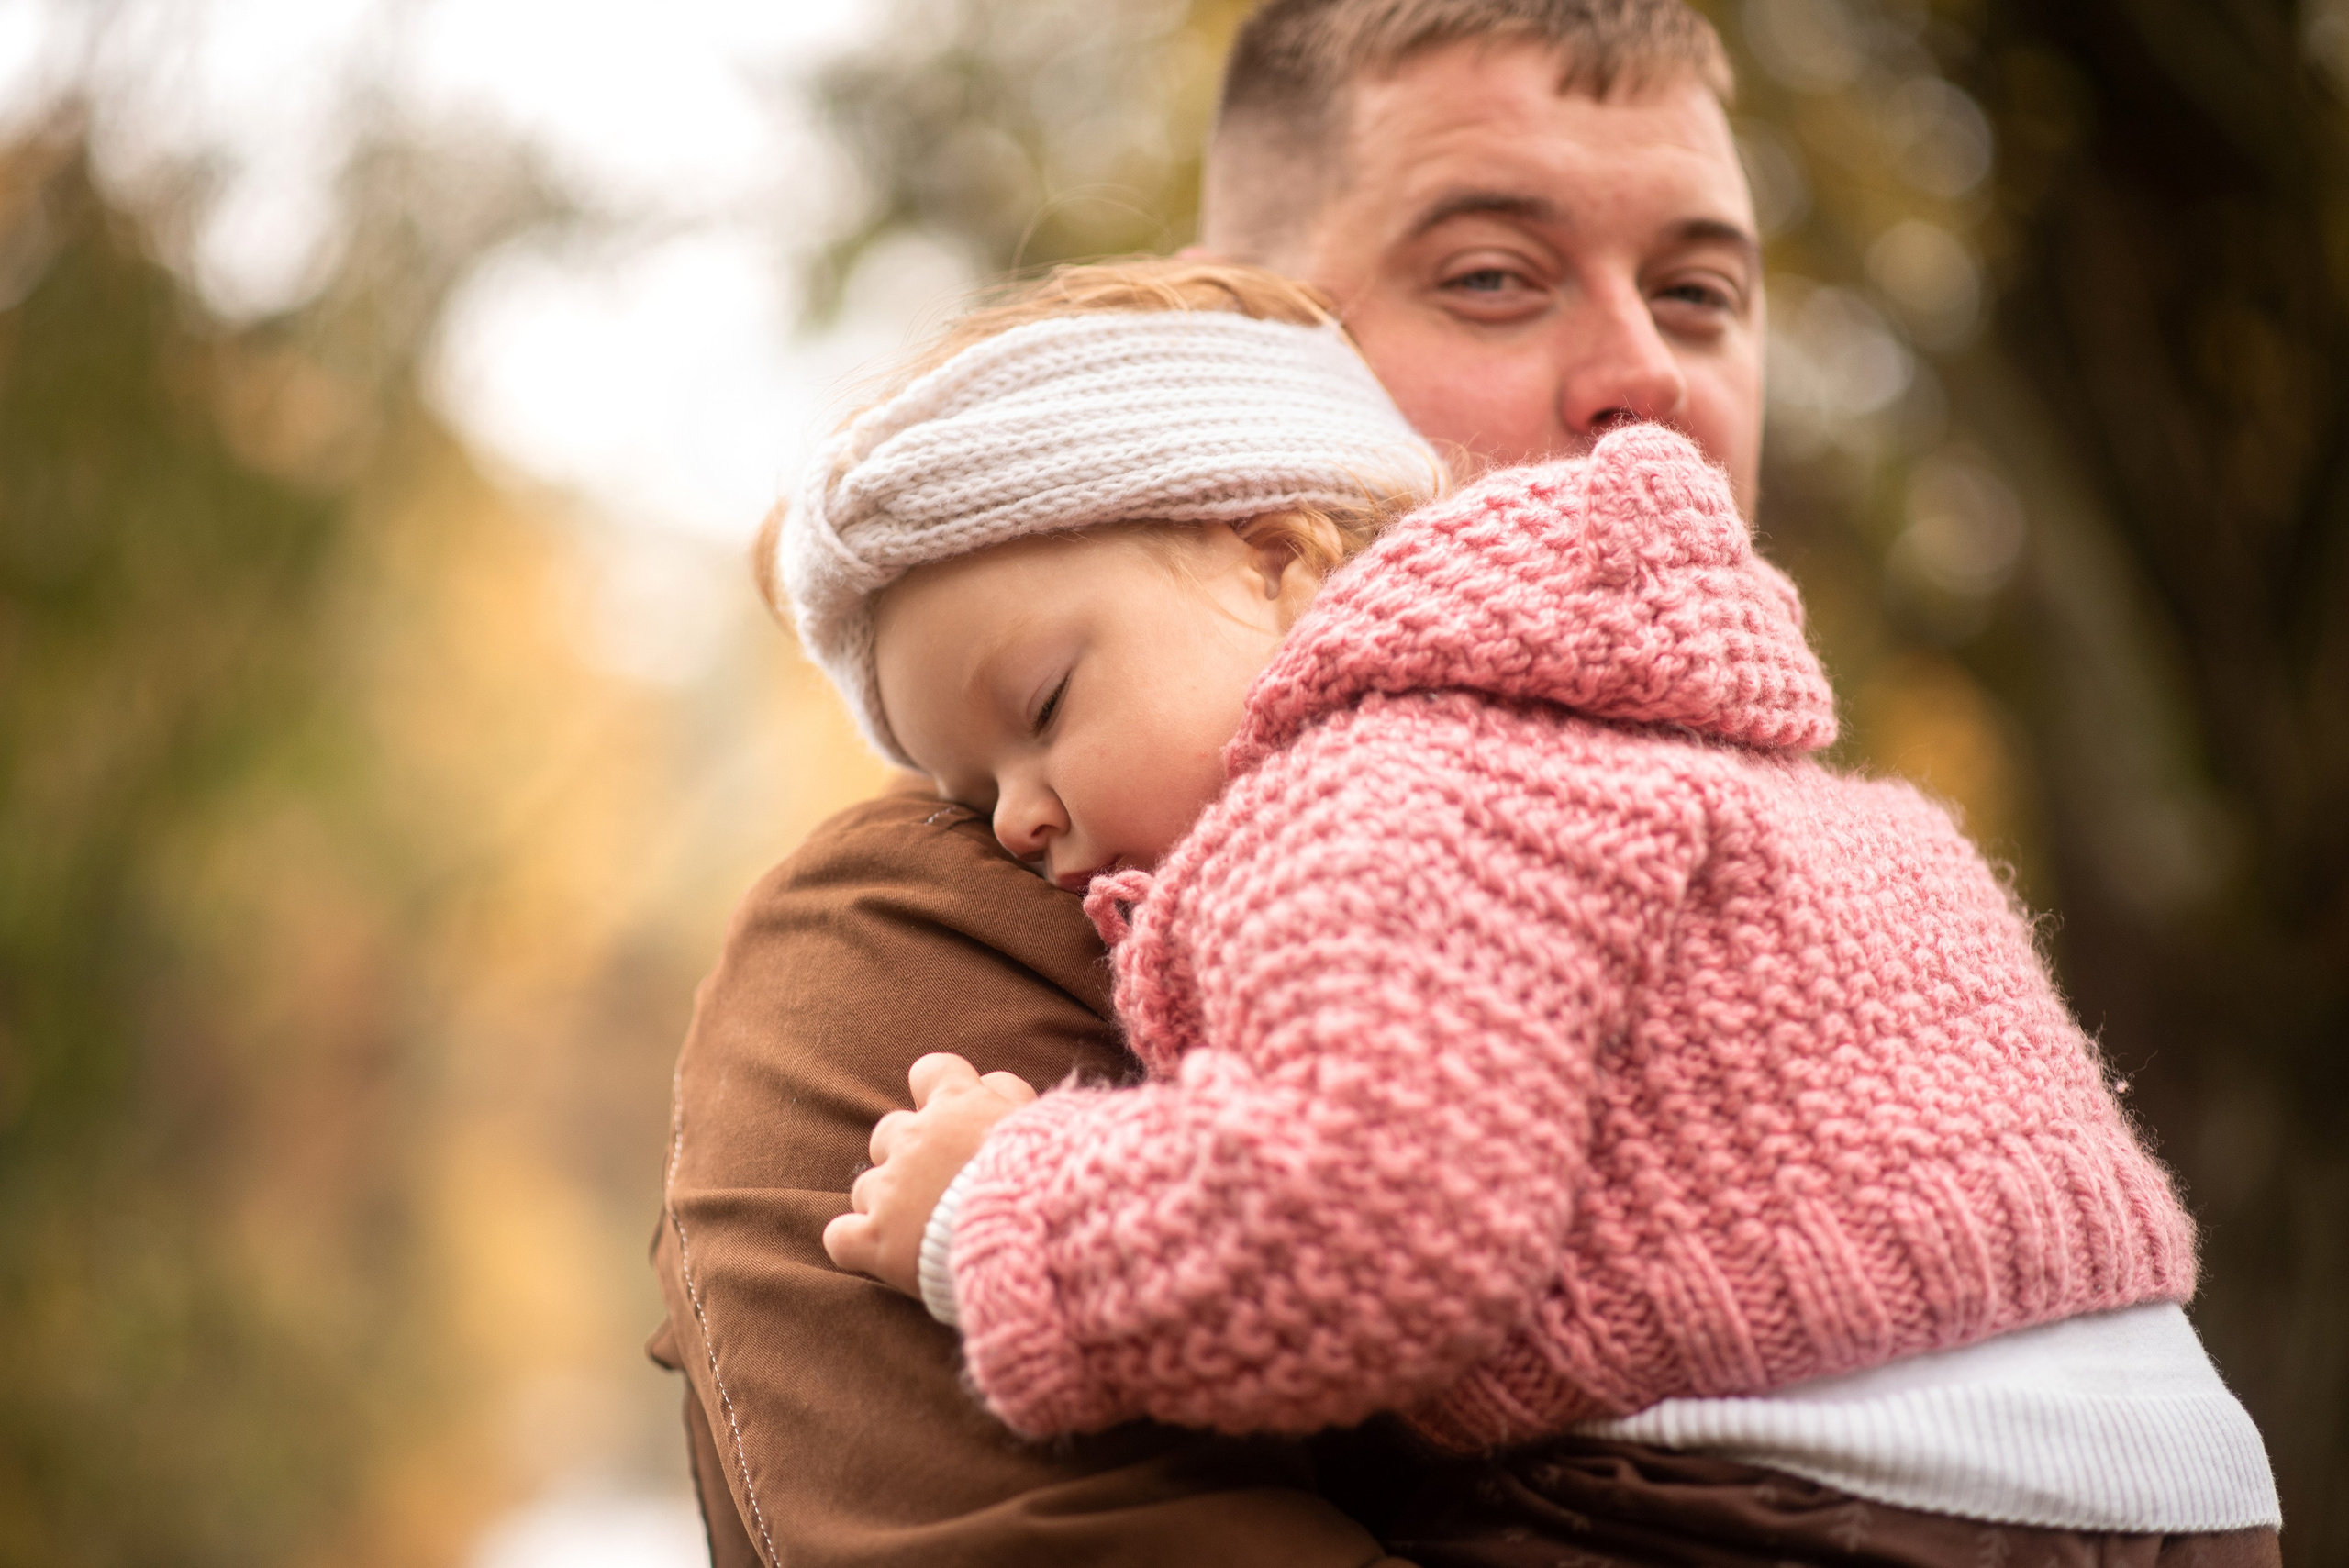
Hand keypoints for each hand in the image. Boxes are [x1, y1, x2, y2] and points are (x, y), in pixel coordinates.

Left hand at [822, 1052, 1037, 1297]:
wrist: (1033, 1231)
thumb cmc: (1049, 1175)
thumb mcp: (1044, 1121)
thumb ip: (1011, 1100)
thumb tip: (993, 1087)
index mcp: (958, 1104)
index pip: (931, 1070)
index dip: (936, 1091)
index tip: (952, 1113)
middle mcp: (916, 1139)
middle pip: (889, 1131)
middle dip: (907, 1154)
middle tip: (941, 1183)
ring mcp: (892, 1190)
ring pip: (865, 1186)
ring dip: (885, 1203)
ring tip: (920, 1230)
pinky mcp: (877, 1240)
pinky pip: (840, 1238)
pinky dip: (855, 1244)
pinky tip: (875, 1255)